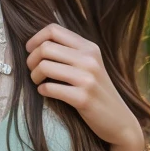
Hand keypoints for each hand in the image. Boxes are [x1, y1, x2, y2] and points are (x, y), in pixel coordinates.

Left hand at [26, 23, 143, 150]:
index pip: (53, 30)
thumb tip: (37, 44)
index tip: (30, 51)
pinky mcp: (83, 98)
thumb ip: (71, 52)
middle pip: (45, 48)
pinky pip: (49, 88)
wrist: (119, 120)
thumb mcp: (90, 65)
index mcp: (90, 47)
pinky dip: (42, 90)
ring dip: (34, 76)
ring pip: (44, 66)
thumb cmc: (97, 92)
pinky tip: (45, 93)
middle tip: (33, 71)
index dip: (35, 39)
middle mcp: (90, 59)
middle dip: (31, 60)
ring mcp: (87, 79)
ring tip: (38, 82)